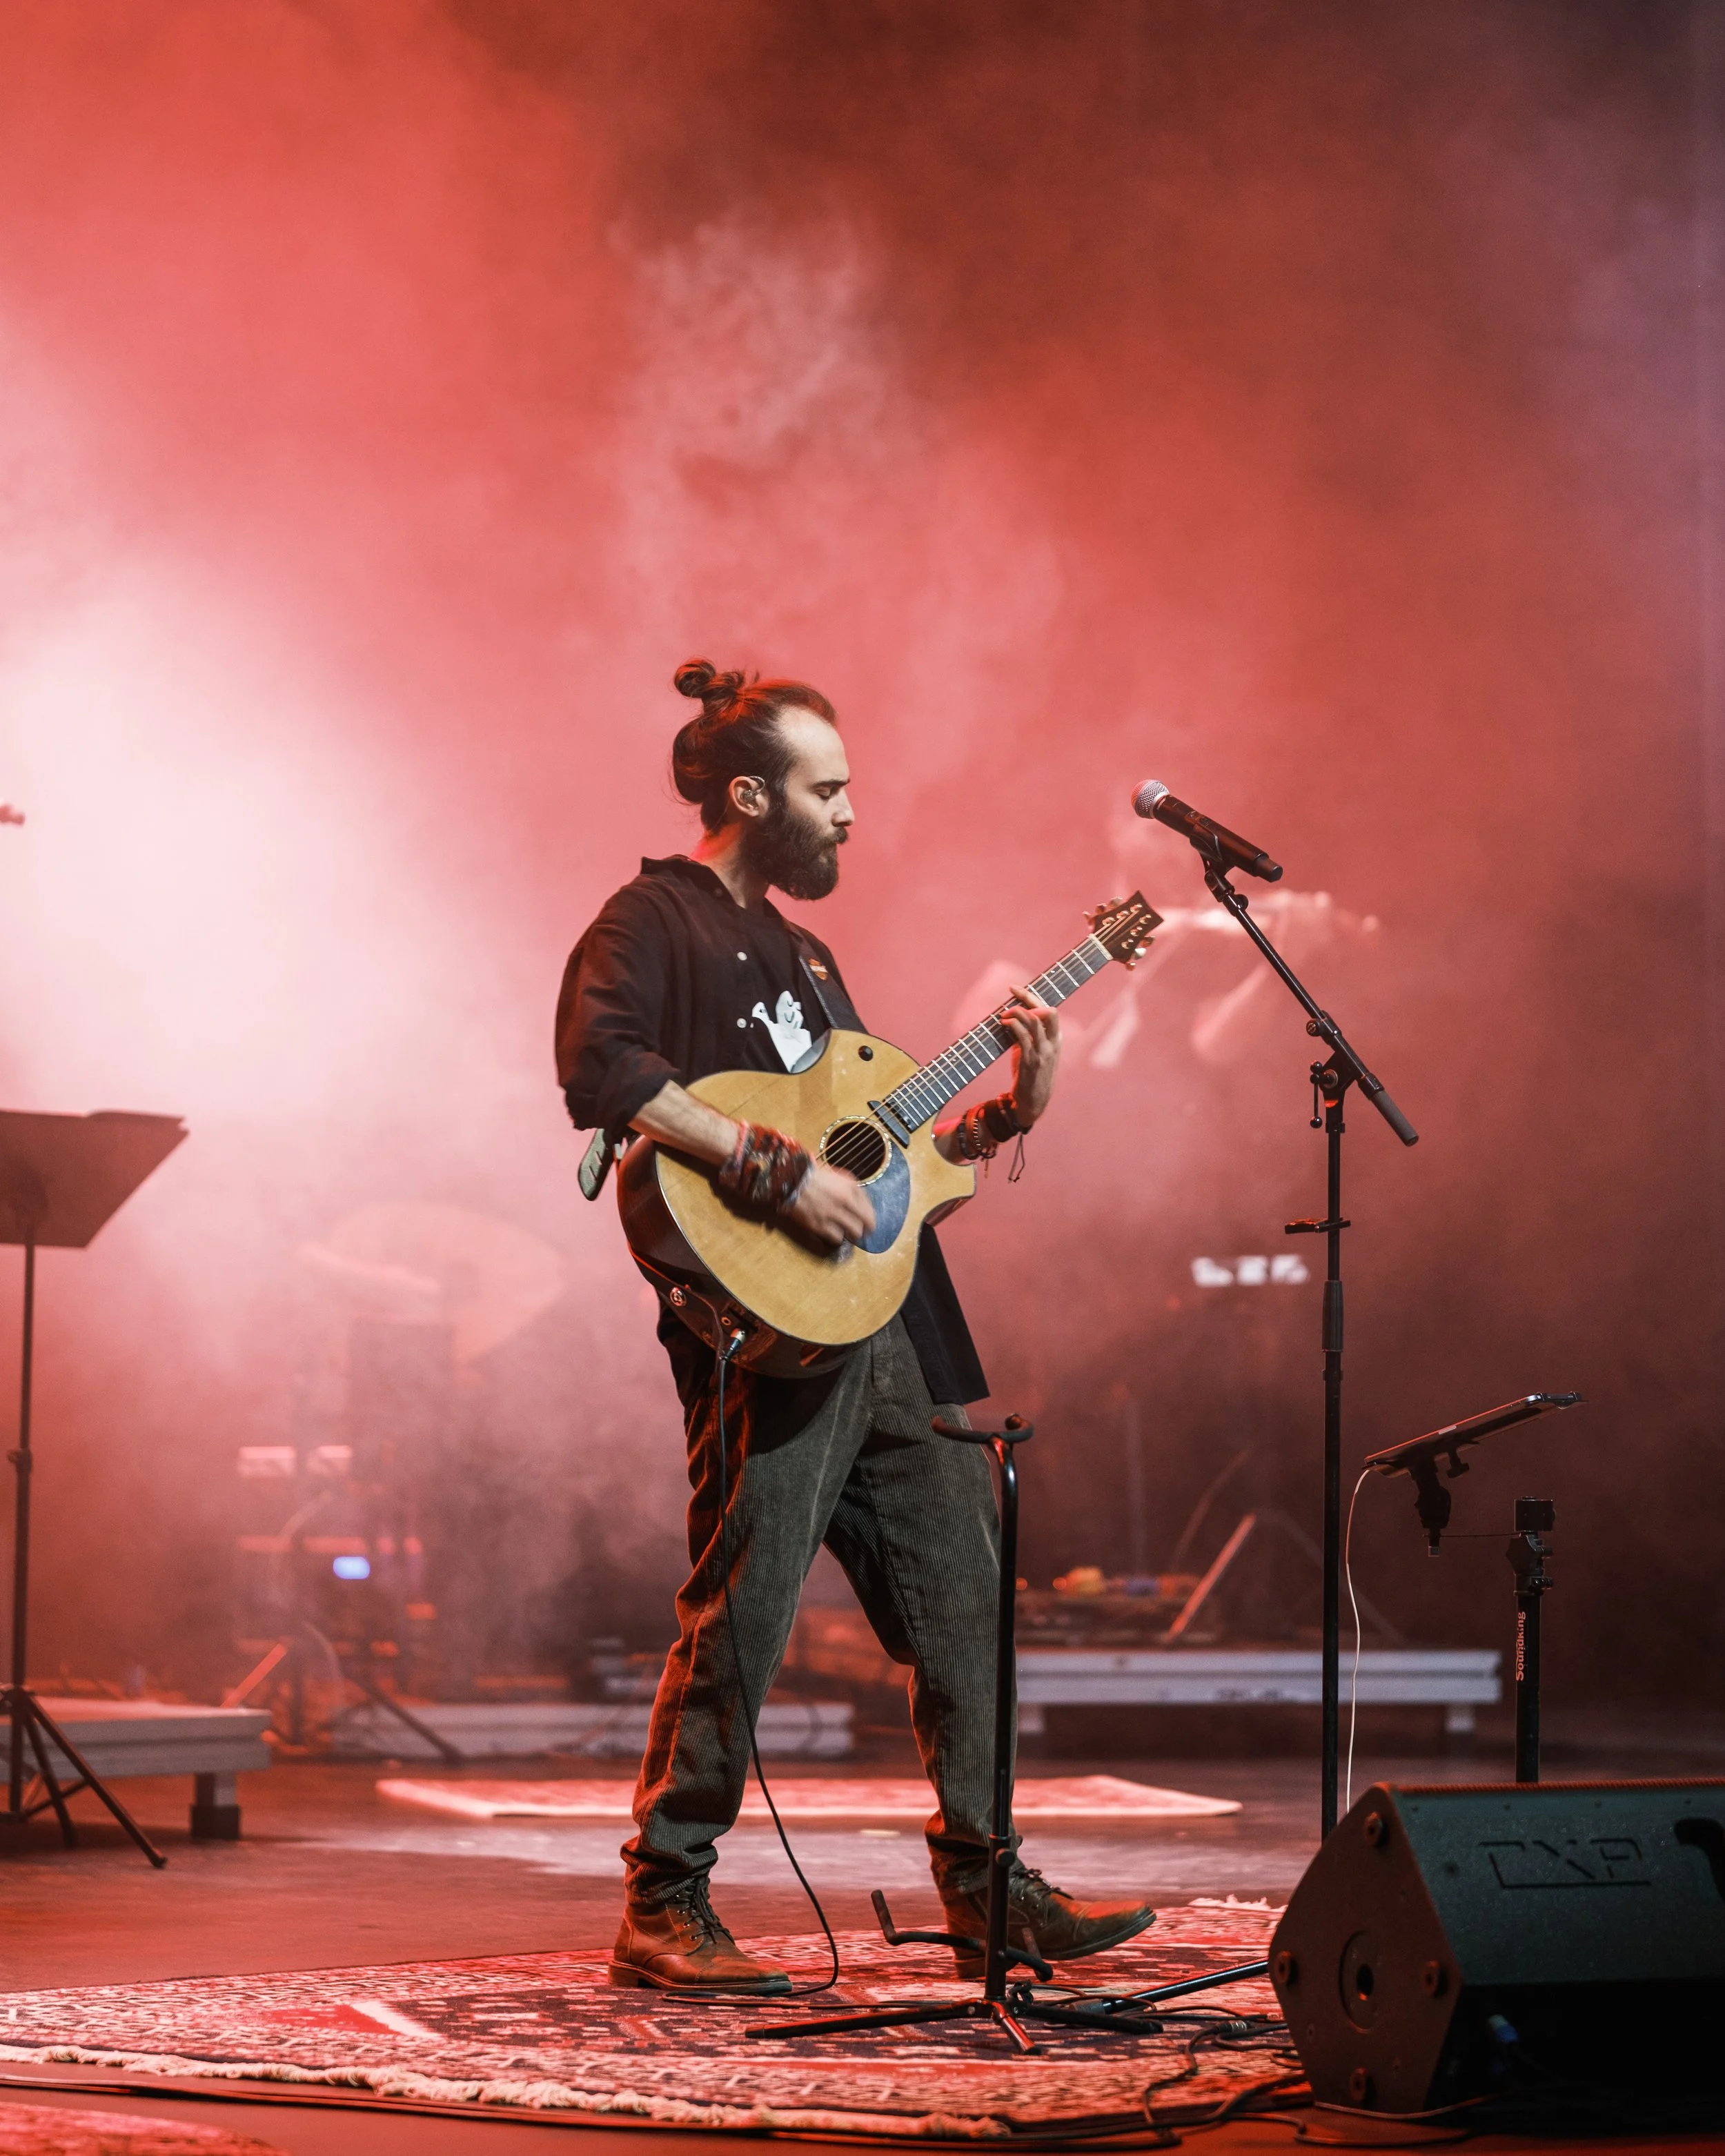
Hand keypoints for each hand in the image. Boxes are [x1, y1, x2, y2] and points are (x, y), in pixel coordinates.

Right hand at [787, 1162, 875, 1247]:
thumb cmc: (813, 1175)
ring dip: (851, 1234)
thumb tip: (860, 1202)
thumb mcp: (837, 1175)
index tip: (868, 1223)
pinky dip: (837, 1237)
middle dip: (864, 1229)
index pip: (869, 1209)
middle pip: (865, 1224)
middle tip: (861, 1232)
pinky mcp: (820, 1225)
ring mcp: (833, 1214)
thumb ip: (851, 1188)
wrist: (791, 1180)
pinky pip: (837, 1238)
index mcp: (850, 1187)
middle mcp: (845, 1201)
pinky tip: (834, 1234)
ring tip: (847, 1233)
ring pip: (853, 1233)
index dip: (870, 1218)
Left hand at [1002, 986, 1060, 1127]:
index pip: (1049, 1010)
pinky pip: (1023, 1037)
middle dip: (1028, 999)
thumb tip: (1012, 1017)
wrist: (1033, 1102)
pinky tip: (1004, 1024)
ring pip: (1034, 1021)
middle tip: (1010, 997)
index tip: (1014, 988)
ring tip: (1004, 1015)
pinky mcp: (1030, 1061)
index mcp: (1056, 1039)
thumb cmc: (1031, 1075)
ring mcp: (1043, 1052)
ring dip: (1017, 1013)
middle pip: (1047, 1011)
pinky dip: (1013, 1025)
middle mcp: (1053, 1043)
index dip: (1031, 996)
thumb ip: (1028, 1035)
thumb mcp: (1035, 1052)